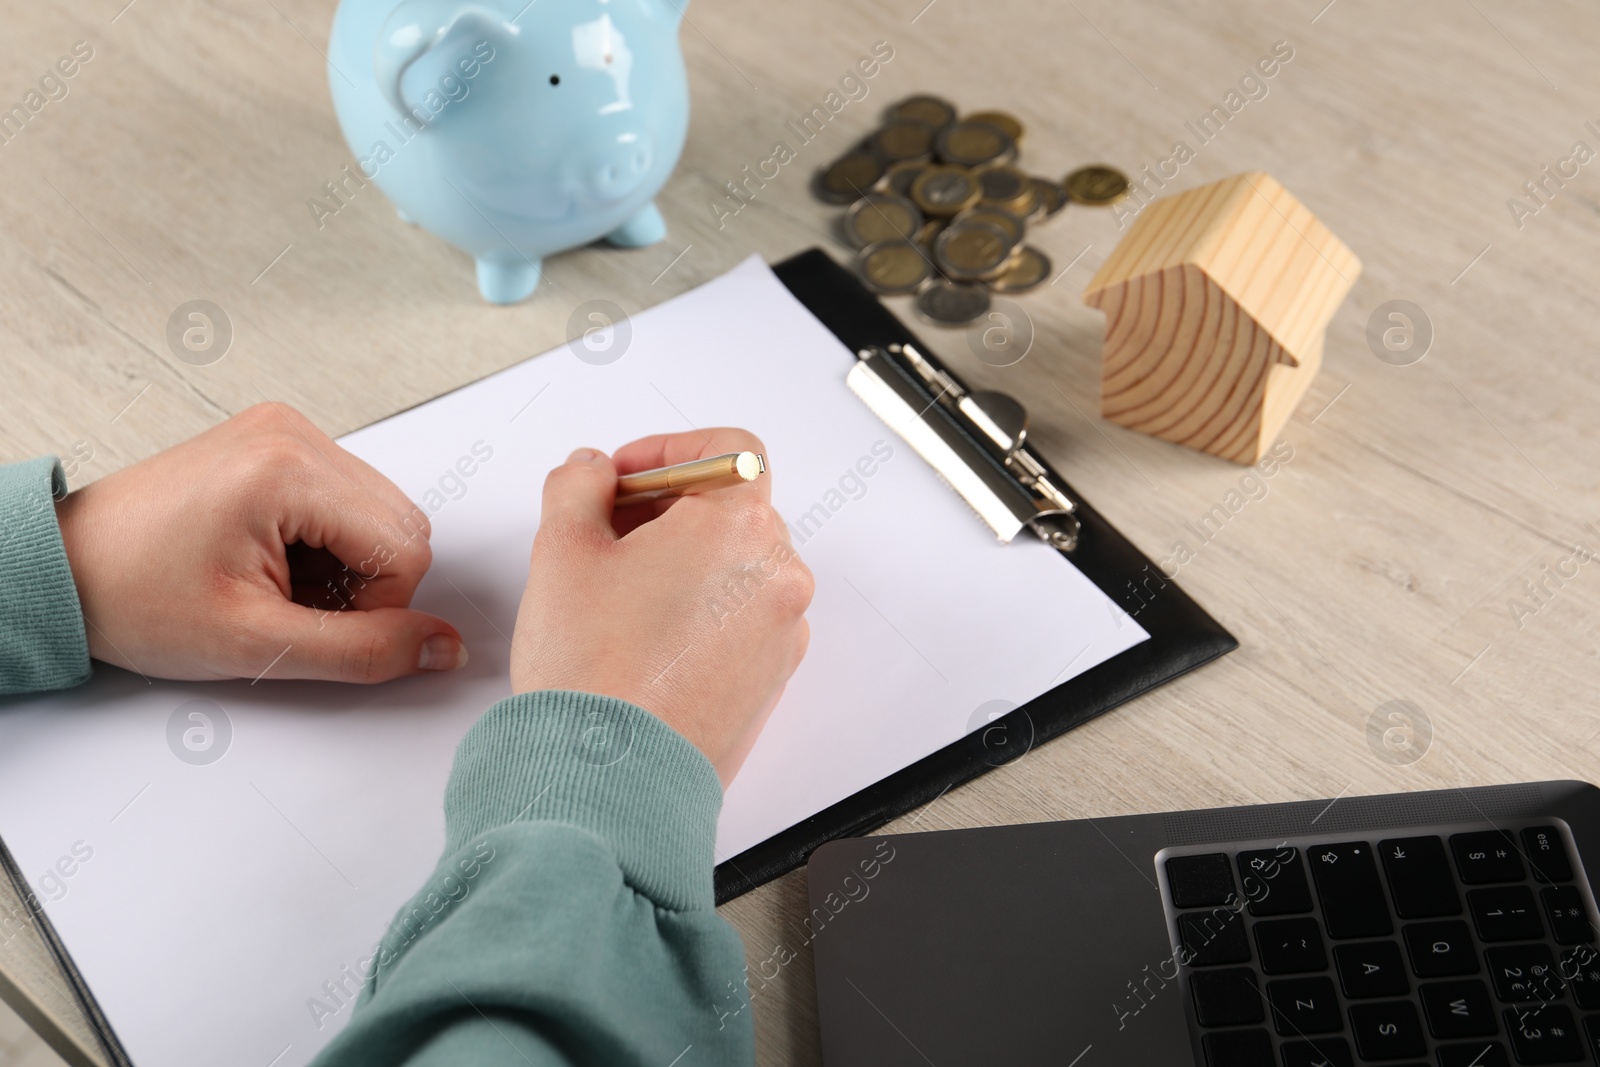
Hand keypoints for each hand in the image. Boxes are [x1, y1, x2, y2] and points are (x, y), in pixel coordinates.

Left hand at [55, 403, 466, 682]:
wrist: (66, 568)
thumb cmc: (135, 597)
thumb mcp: (256, 644)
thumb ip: (365, 651)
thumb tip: (443, 648)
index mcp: (287, 468)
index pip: (407, 547)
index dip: (377, 607)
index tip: (312, 624)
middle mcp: (293, 433)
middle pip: (402, 524)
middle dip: (365, 582)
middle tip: (292, 606)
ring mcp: (285, 430)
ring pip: (381, 512)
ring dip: (348, 563)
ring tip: (278, 583)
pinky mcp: (277, 441)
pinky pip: (349, 497)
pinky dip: (328, 541)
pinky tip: (276, 560)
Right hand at [511, 430, 813, 783]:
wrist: (610, 776)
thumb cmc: (594, 670)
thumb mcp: (562, 549)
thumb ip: (578, 486)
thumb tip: (591, 473)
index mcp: (740, 527)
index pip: (729, 449)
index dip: (671, 452)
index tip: (626, 476)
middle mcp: (778, 575)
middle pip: (733, 510)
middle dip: (668, 510)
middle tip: (607, 531)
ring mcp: (783, 631)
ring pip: (738, 568)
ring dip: (686, 563)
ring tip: (620, 594)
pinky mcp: (773, 679)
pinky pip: (744, 621)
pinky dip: (704, 613)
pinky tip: (646, 639)